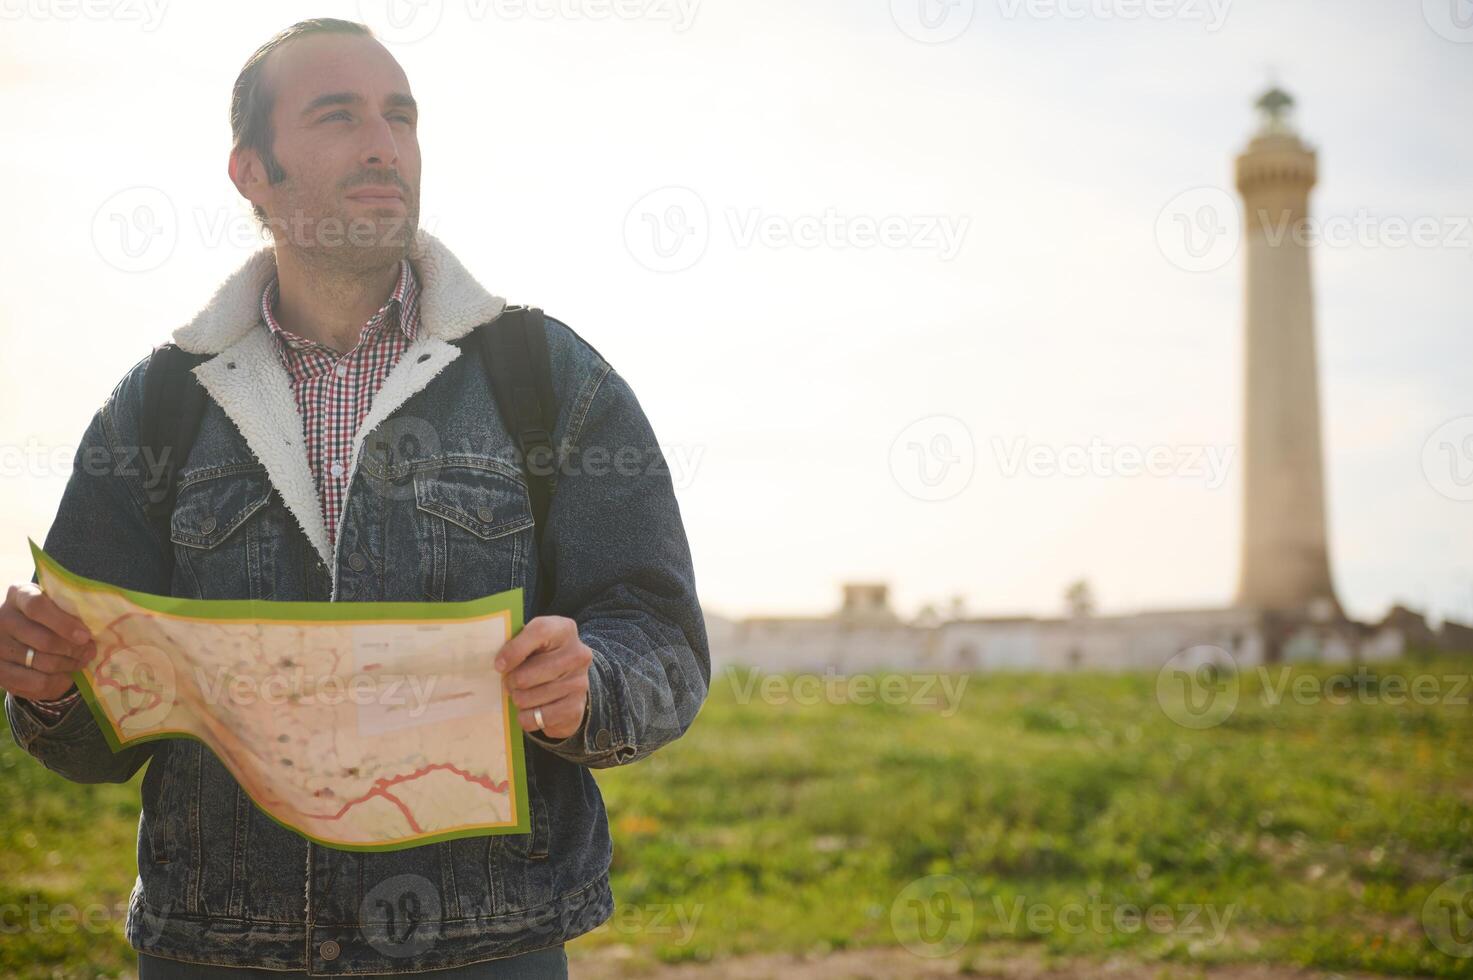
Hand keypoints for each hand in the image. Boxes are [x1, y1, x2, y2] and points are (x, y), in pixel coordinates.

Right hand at [0, 583, 94, 701]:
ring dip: (69, 665)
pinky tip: (66, 676)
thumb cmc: (48, 615)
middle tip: (89, 651)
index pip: (37, 606)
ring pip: (42, 662)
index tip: (85, 636)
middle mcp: (2, 619)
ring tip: (80, 661)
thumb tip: (92, 632)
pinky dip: (57, 682)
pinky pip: (36, 682)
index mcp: (19, 595)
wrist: (20, 635)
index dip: (64, 624)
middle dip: (74, 649)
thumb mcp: (56, 604)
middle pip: (44, 640)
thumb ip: (70, 611)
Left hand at [493, 615, 590, 739]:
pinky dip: (527, 717)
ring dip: (518, 700)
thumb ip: (515, 642)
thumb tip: (497, 663)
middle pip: (526, 675)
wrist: (571, 680)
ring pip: (528, 699)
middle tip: (510, 683)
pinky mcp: (575, 708)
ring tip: (522, 694)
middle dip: (511, 682)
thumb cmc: (542, 656)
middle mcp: (577, 655)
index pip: (539, 632)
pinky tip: (532, 709)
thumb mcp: (532, 641)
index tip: (498, 665)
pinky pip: (536, 718)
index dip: (514, 650)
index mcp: (564, 630)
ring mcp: (579, 683)